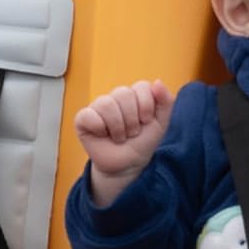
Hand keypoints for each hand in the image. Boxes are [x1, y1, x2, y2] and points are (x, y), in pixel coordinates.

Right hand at [77, 80, 171, 204]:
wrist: (128, 165)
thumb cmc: (142, 143)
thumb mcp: (161, 124)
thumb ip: (166, 102)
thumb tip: (157, 82)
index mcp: (134, 95)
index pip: (141, 86)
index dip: (146, 106)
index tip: (146, 121)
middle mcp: (115, 98)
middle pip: (124, 94)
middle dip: (132, 119)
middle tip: (132, 133)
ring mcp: (98, 107)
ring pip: (107, 104)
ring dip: (118, 127)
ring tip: (119, 137)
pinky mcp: (83, 119)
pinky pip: (88, 115)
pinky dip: (98, 127)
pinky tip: (102, 135)